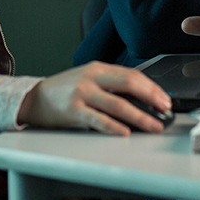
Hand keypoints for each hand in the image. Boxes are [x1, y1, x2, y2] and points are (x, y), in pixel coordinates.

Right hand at [17, 62, 171, 135]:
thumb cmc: (65, 90)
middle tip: (165, 110)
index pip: (131, 74)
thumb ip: (111, 84)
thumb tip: (141, 98)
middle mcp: (91, 77)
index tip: (164, 99)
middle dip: (151, 98)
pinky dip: (114, 126)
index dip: (151, 87)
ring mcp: (82, 93)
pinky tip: (125, 132)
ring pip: (117, 104)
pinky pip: (98, 120)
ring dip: (140, 117)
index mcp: (98, 68)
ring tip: (153, 126)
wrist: (34, 98)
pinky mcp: (73, 110)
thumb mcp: (89, 79)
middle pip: (128, 84)